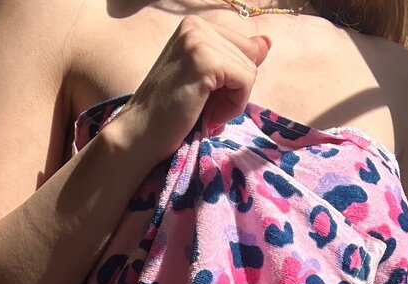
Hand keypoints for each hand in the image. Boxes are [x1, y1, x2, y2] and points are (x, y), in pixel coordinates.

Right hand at [118, 15, 271, 163]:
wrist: (141, 134)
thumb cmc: (171, 114)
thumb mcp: (209, 82)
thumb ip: (237, 60)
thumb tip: (267, 42)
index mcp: (195, 26)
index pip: (244, 48)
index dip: (233, 83)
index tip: (206, 99)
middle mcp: (195, 25)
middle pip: (250, 58)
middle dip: (234, 92)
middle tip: (204, 109)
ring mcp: (198, 39)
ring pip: (250, 70)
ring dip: (233, 102)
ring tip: (205, 113)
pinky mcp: (205, 60)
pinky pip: (246, 81)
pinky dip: (234, 106)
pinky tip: (210, 116)